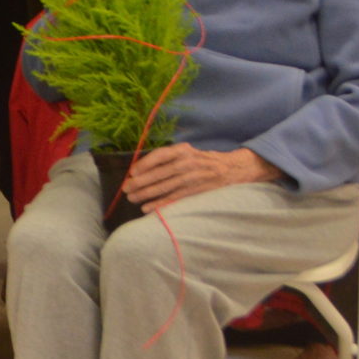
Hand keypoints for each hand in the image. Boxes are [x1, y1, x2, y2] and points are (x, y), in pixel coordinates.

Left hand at [123, 142, 278, 206]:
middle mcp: (188, 161)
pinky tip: (148, 208)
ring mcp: (194, 177)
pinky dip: (160, 203)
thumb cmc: (202, 161)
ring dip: (147, 194)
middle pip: (160, 173)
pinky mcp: (198, 190)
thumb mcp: (187, 153)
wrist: (232, 169)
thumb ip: (168, 159)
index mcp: (183, 150)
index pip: (160, 155)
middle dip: (141, 182)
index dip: (145, 164)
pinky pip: (175, 198)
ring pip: (166, 186)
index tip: (132, 172)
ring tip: (133, 199)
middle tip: (126, 189)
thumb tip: (141, 169)